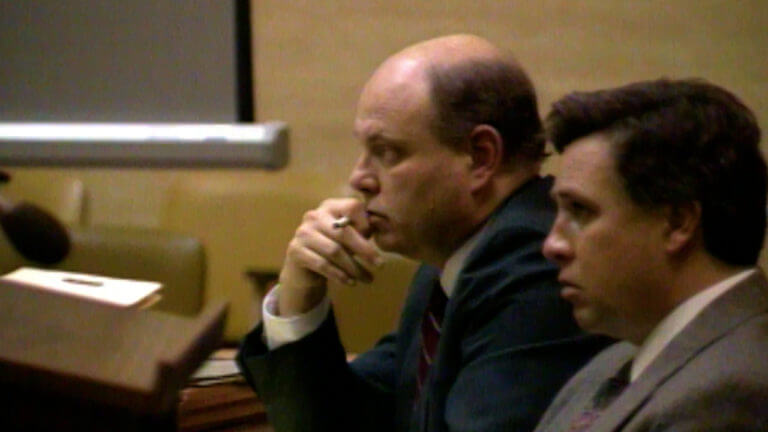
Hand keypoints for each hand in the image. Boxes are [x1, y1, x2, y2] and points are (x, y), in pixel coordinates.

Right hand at [277, 198, 381, 315]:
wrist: (303, 268)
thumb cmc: (332, 248)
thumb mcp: (348, 237)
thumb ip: (362, 230)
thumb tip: (378, 227)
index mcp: (330, 206)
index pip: (352, 206)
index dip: (365, 222)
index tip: (374, 238)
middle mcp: (314, 216)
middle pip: (344, 233)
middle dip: (365, 250)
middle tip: (381, 265)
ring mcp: (302, 233)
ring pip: (335, 251)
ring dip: (354, 268)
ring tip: (367, 279)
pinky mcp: (296, 251)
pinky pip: (323, 265)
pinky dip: (340, 275)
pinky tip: (351, 282)